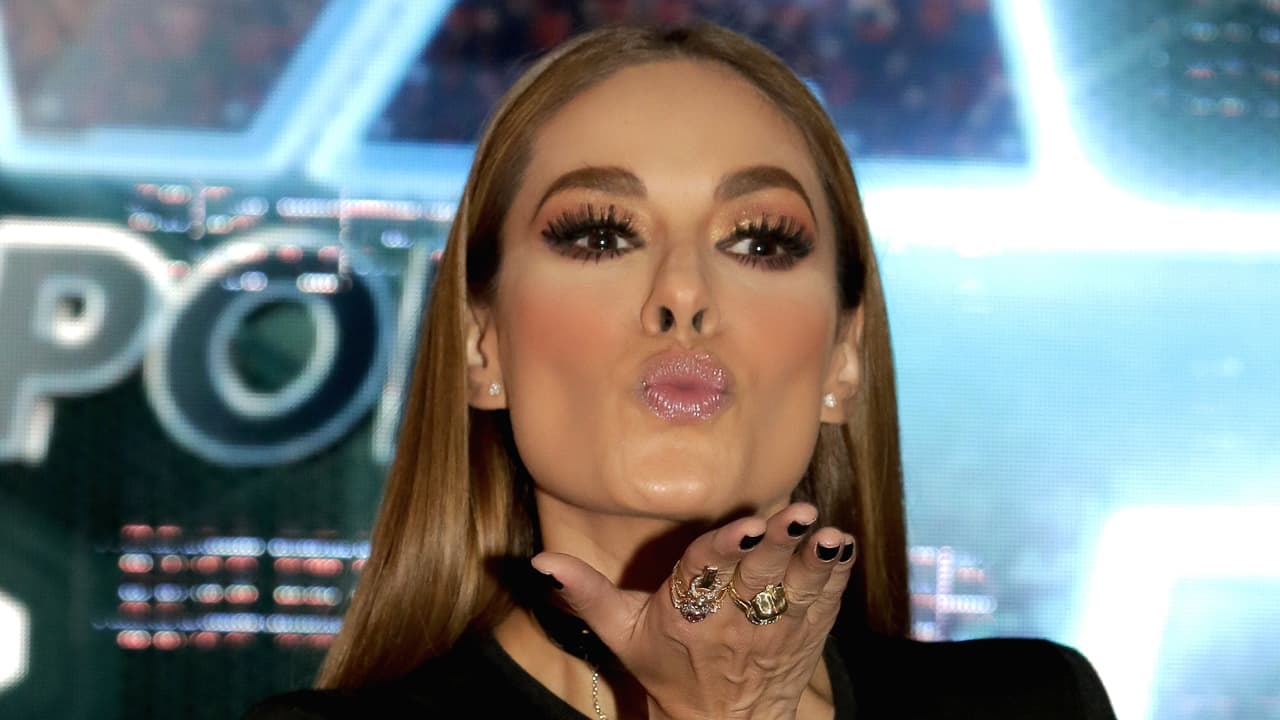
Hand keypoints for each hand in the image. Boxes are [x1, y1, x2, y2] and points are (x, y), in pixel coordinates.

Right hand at [531, 503, 856, 719]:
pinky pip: (825, 600)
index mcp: (687, 613)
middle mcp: (733, 621)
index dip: (727, 548)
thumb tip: (541, 561)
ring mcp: (775, 628)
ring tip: (826, 533)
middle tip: (797, 513)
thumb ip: (586, 593)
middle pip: (756, 574)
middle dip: (778, 543)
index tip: (746, 526)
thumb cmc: (668, 667)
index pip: (706, 572)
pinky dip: (835, 574)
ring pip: (796, 587)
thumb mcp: (621, 633)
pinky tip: (842, 547)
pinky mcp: (807, 633)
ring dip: (813, 559)